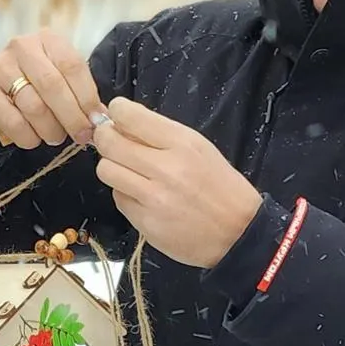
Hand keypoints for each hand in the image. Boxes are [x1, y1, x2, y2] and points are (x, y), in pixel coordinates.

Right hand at [0, 30, 105, 149]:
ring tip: (54, 137)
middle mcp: (22, 46)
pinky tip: (32, 139)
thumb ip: (78, 93)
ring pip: (34, 106)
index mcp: (48, 40)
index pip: (73, 66)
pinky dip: (27, 137)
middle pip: (54, 86)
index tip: (96, 121)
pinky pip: (12, 121)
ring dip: (50, 129)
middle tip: (81, 136)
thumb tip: (102, 117)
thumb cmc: (29, 83)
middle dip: (72, 117)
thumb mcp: (56, 78)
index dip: (87, 97)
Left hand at [93, 98, 263, 268]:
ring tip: (128, 170)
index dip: (117, 112)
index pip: (129, 116)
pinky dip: (125, 193)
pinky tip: (142, 196)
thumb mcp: (200, 148)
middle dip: (105, 138)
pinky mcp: (145, 222)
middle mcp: (165, 168)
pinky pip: (118, 198)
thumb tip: (121, 121)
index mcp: (182, 143)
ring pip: (106, 170)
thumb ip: (162, 134)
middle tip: (112, 141)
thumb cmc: (220, 185)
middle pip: (109, 142)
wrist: (239, 232)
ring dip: (112, 167)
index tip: (118, 117)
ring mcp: (153, 198)